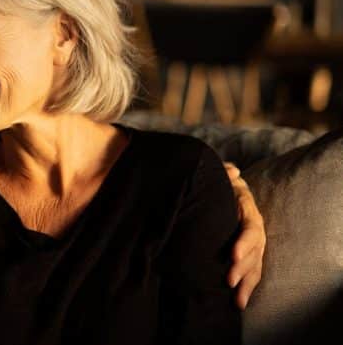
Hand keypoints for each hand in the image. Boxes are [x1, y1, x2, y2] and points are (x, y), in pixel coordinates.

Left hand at [224, 162, 265, 309]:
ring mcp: (253, 245)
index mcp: (249, 211)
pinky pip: (251, 274)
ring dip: (246, 285)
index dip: (244, 243)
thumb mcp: (221, 176)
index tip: (232, 256)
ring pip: (254, 267)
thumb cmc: (220, 185)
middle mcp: (255, 230)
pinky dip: (245, 289)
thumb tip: (232, 170)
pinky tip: (238, 303)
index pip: (251, 229)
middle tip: (228, 281)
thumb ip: (224, 174)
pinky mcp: (247, 256)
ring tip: (236, 300)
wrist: (220, 194)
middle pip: (254, 253)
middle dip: (242, 269)